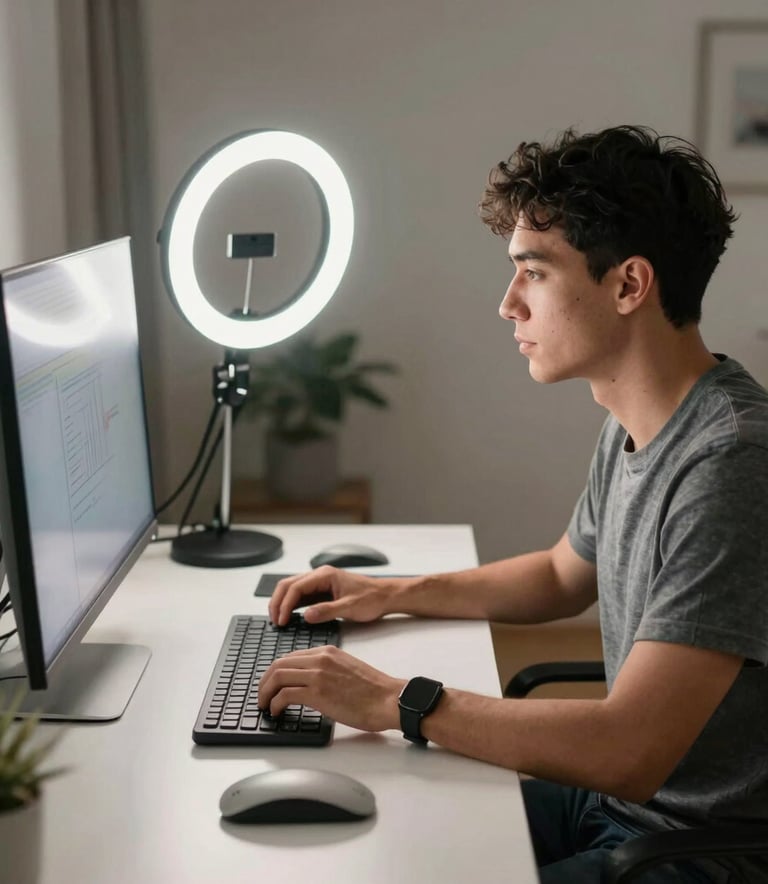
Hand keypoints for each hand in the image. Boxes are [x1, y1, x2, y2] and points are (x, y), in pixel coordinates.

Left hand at [257, 645, 405, 732]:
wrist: (388, 699)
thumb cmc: (373, 690)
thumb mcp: (346, 668)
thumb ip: (327, 669)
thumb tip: (309, 683)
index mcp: (327, 651)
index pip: (291, 657)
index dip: (275, 672)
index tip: (271, 684)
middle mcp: (320, 659)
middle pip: (278, 665)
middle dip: (265, 682)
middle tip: (262, 696)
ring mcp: (318, 675)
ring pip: (277, 678)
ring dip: (266, 693)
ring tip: (266, 706)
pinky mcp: (318, 694)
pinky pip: (285, 695)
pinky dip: (275, 704)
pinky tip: (277, 712)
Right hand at [268, 566, 394, 625]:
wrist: (385, 596)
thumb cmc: (371, 598)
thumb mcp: (350, 607)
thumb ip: (327, 611)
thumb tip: (306, 616)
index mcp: (325, 575)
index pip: (295, 587)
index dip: (284, 604)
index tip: (281, 620)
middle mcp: (320, 576)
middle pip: (288, 585)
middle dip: (278, 602)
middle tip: (274, 621)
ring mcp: (320, 582)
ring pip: (292, 589)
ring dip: (283, 603)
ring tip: (278, 620)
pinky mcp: (323, 591)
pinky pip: (301, 596)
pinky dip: (292, 605)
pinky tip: (289, 617)